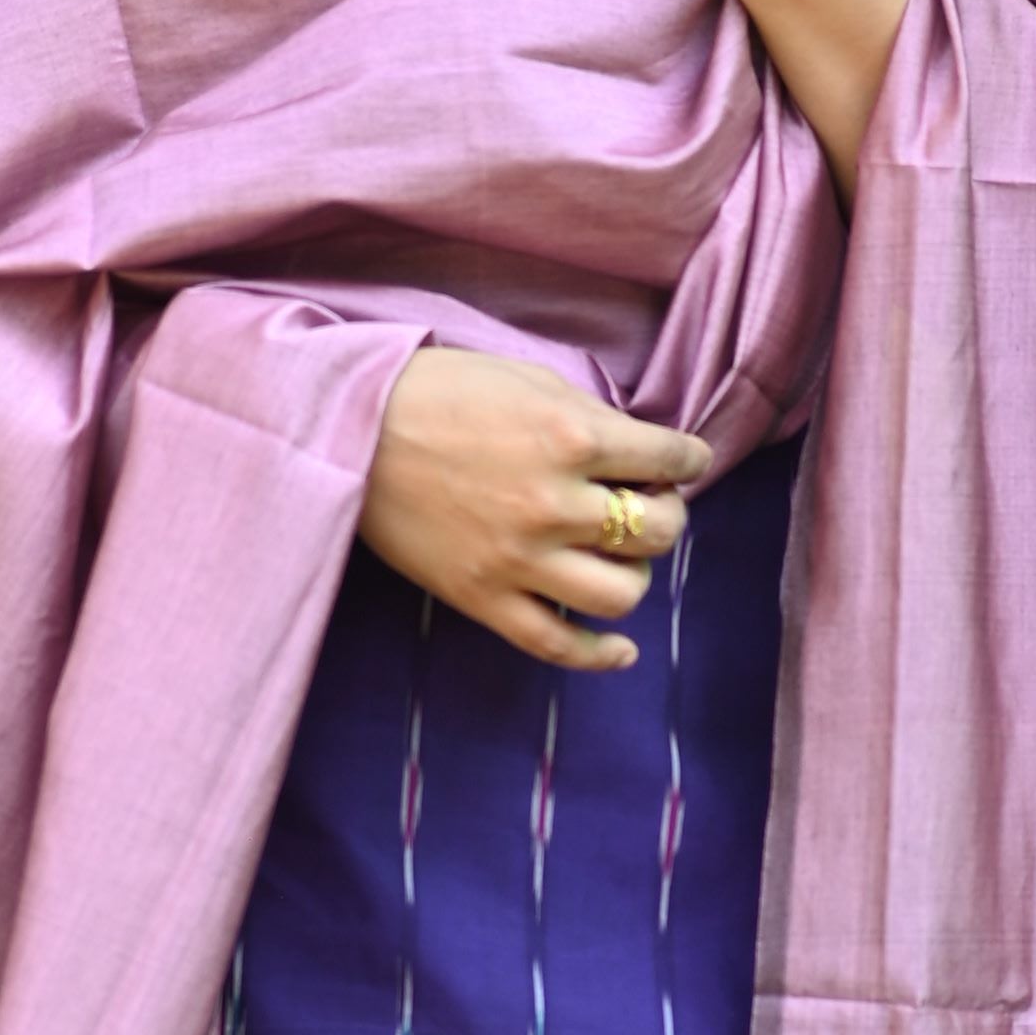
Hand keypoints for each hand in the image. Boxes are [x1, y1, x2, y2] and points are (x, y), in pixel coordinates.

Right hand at [359, 346, 716, 672]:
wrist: (347, 430)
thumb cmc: (438, 391)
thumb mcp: (528, 380)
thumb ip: (591, 418)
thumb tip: (642, 453)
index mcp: (573, 436)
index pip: (671, 458)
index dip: (688, 459)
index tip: (684, 461)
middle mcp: (555, 502)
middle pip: (659, 531)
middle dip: (666, 514)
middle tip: (645, 502)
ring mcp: (519, 558)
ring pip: (623, 594)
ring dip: (636, 574)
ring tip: (618, 556)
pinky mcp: (483, 597)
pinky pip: (558, 644)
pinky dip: (600, 654)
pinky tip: (621, 649)